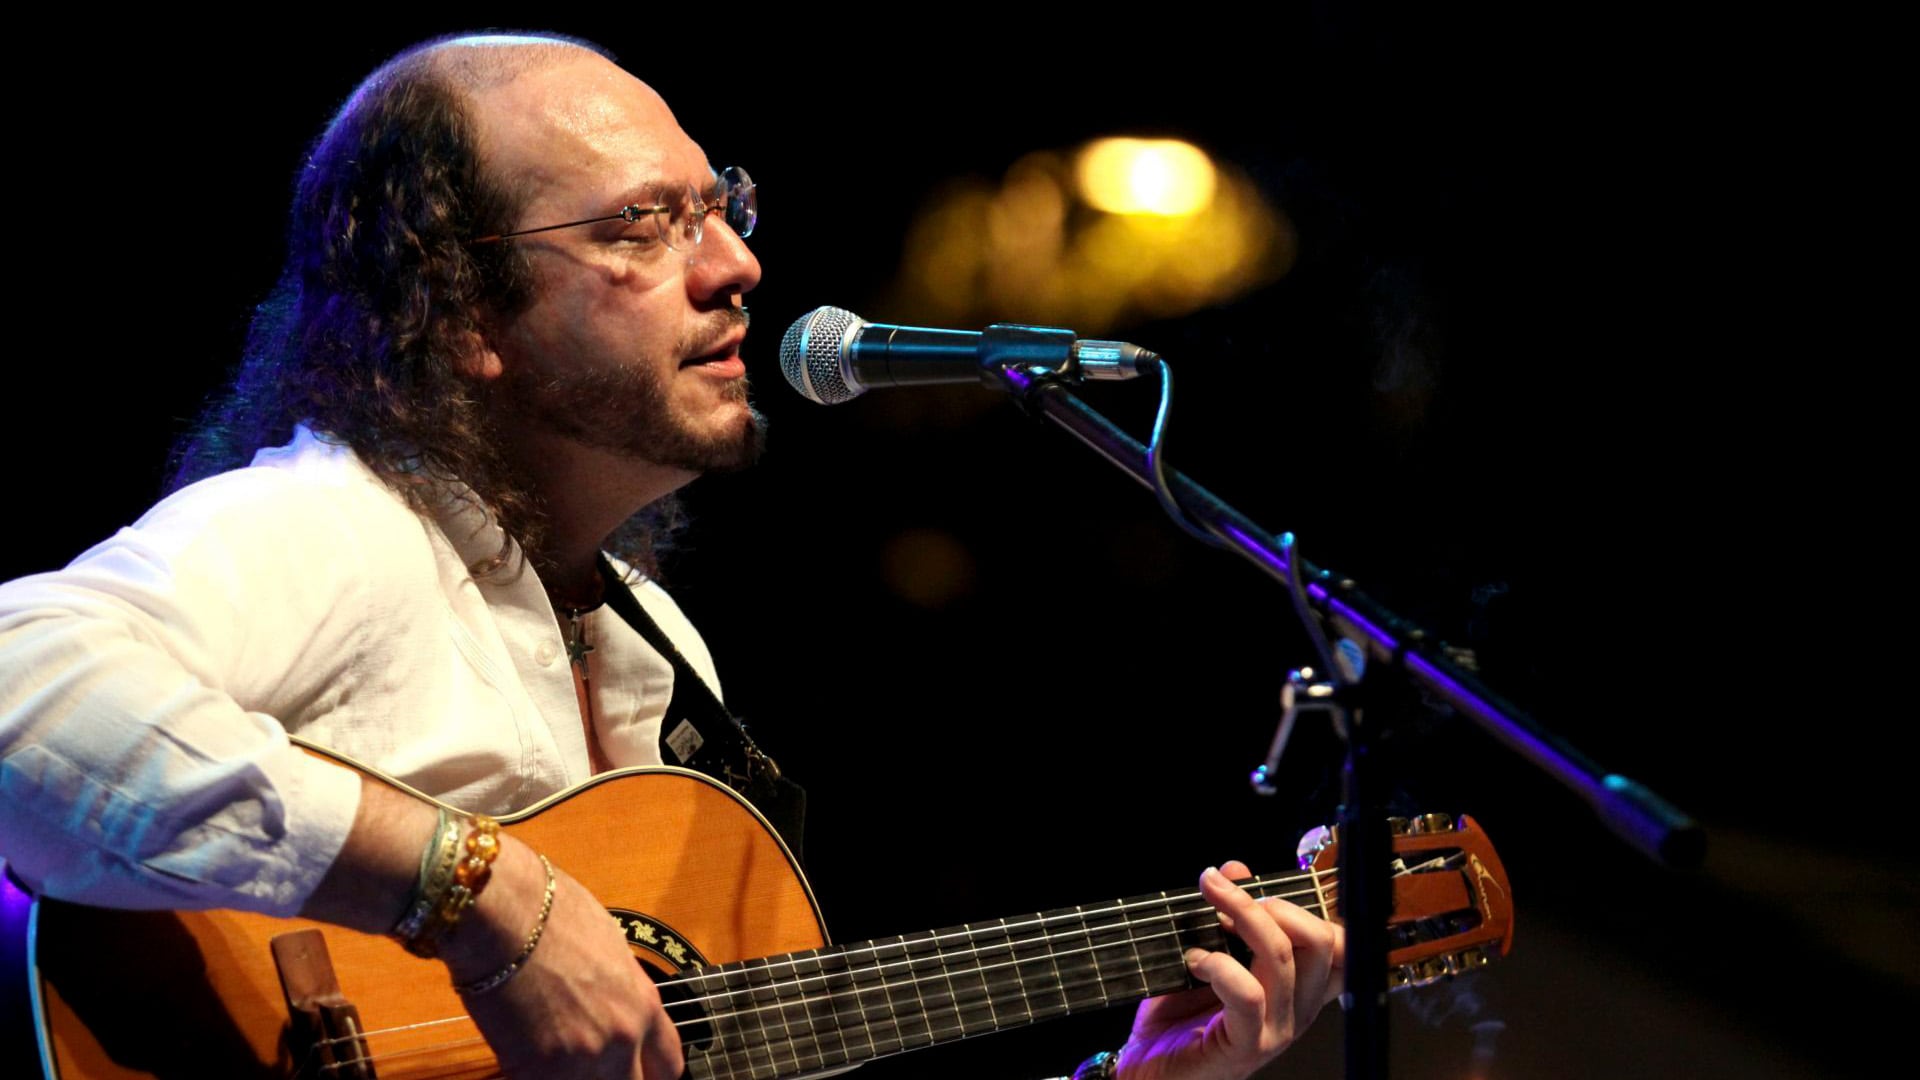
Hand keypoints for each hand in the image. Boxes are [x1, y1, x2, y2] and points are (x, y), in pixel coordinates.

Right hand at [444, 841, 683, 1078]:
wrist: (502, 910)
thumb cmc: (550, 911)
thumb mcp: (609, 946)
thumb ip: (619, 989)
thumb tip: (613, 1004)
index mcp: (643, 1004)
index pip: (668, 1066)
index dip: (648, 1072)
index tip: (634, 1070)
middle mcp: (622, 1037)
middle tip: (591, 1071)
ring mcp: (581, 1059)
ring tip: (556, 1063)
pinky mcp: (535, 1070)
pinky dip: (533, 1077)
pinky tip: (522, 1059)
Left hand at [1116, 861, 1343, 1079]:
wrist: (1147, 1072)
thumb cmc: (1178, 1019)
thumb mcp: (1205, 953)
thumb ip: (1226, 914)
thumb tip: (1234, 869)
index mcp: (1298, 987)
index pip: (1339, 942)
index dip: (1308, 905)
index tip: (1257, 889)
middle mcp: (1298, 1009)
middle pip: (1320, 938)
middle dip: (1272, 901)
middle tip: (1227, 892)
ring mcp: (1277, 1030)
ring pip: (1282, 956)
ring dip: (1240, 916)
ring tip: (1209, 906)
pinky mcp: (1247, 1046)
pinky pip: (1249, 994)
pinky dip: (1219, 965)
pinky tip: (1195, 960)